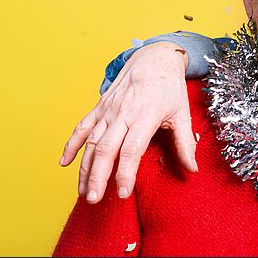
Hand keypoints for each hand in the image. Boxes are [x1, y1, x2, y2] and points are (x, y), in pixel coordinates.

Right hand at [59, 41, 195, 202]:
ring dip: (84, 167)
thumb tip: (192, 169)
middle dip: (98, 176)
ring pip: (92, 142)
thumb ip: (185, 143)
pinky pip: (82, 127)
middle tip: (94, 199)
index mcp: (145, 116)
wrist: (154, 58)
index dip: (125, 173)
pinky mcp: (100, 106)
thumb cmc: (169, 87)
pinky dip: (71, 144)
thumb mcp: (182, 113)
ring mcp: (109, 110)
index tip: (122, 193)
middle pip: (107, 149)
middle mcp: (123, 113)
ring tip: (83, 191)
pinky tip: (64, 163)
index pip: (131, 150)